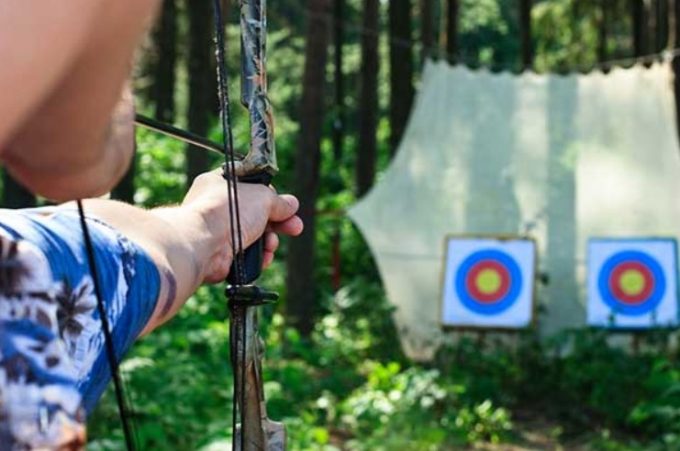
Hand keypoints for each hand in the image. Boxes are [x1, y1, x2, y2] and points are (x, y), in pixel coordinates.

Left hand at [181, 169, 302, 282]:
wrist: (205, 244)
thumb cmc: (226, 211)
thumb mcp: (262, 197)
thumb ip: (279, 201)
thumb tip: (291, 205)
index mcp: (220, 183)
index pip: (250, 186)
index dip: (270, 194)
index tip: (284, 204)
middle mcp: (217, 207)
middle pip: (256, 213)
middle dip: (278, 222)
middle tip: (295, 227)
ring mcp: (218, 231)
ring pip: (254, 235)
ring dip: (269, 241)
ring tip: (271, 244)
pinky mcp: (221, 253)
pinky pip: (247, 254)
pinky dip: (258, 257)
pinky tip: (265, 257)